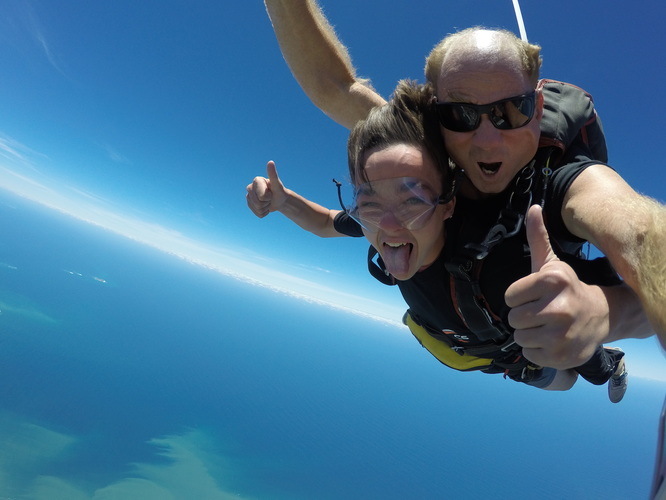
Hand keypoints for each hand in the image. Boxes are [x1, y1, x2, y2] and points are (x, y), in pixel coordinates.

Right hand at [246, 161, 287, 217]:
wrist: (280, 199)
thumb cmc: (279, 191)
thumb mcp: (277, 184)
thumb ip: (273, 174)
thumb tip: (270, 162)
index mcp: (256, 181)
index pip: (261, 196)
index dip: (268, 197)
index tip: (271, 192)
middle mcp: (250, 187)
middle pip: (258, 203)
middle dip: (266, 203)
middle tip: (270, 197)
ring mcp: (249, 196)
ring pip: (257, 209)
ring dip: (265, 208)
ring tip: (268, 201)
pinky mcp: (250, 204)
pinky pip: (257, 213)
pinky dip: (264, 212)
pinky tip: (266, 206)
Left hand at [505, 205, 608, 368]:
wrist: (600, 316)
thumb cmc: (568, 288)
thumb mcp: (552, 263)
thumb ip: (538, 237)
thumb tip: (533, 207)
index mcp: (552, 281)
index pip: (510, 296)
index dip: (519, 297)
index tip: (535, 296)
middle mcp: (558, 307)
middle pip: (513, 319)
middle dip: (524, 316)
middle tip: (541, 313)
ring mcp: (561, 334)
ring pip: (520, 337)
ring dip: (529, 334)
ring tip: (546, 326)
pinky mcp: (562, 355)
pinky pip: (530, 354)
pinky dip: (537, 350)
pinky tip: (552, 340)